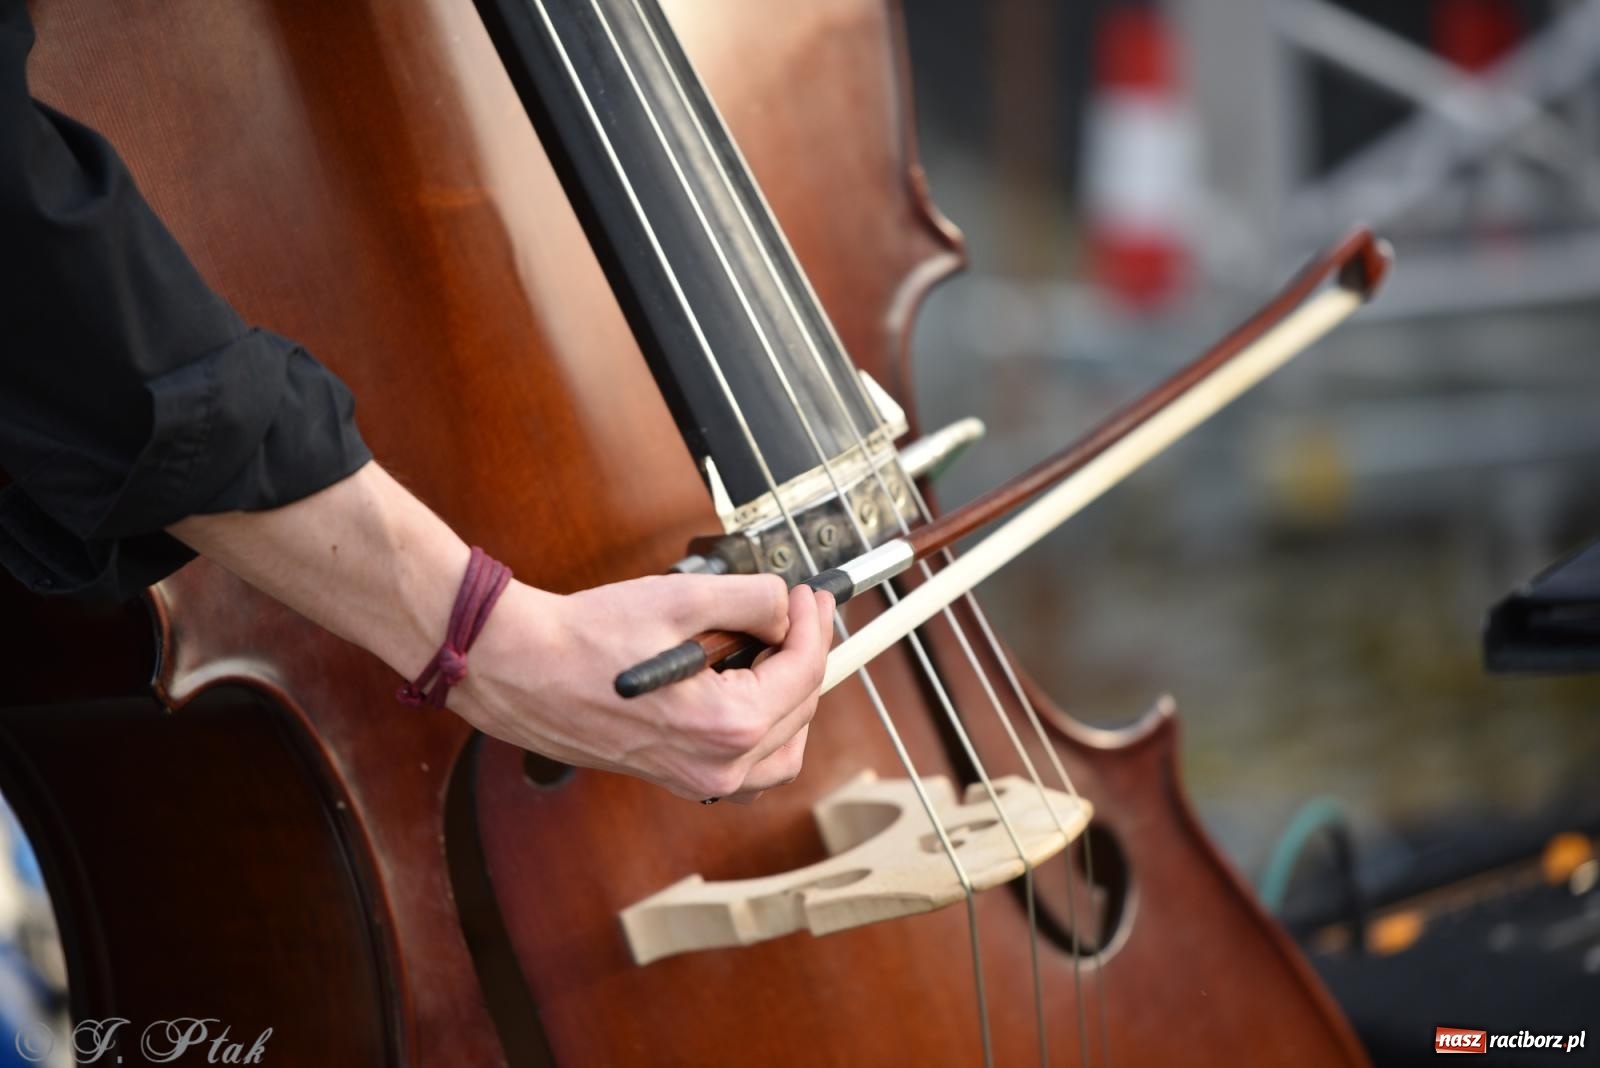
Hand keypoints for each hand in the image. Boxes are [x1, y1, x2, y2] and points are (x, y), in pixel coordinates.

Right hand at [450, 573, 833, 801]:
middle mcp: (719, 767)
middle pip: (800, 708)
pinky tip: (747, 691)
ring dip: (791, 698)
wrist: (519, 668)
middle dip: (805, 652)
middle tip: (797, 608)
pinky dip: (763, 733)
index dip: (813, 623)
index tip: (809, 593)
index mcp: (729, 727)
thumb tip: (786, 605)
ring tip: (776, 648)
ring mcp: (697, 781)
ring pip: (782, 749)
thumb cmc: (586, 639)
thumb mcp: (684, 598)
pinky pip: (746, 770)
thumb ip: (754, 598)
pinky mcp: (676, 778)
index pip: (804, 671)